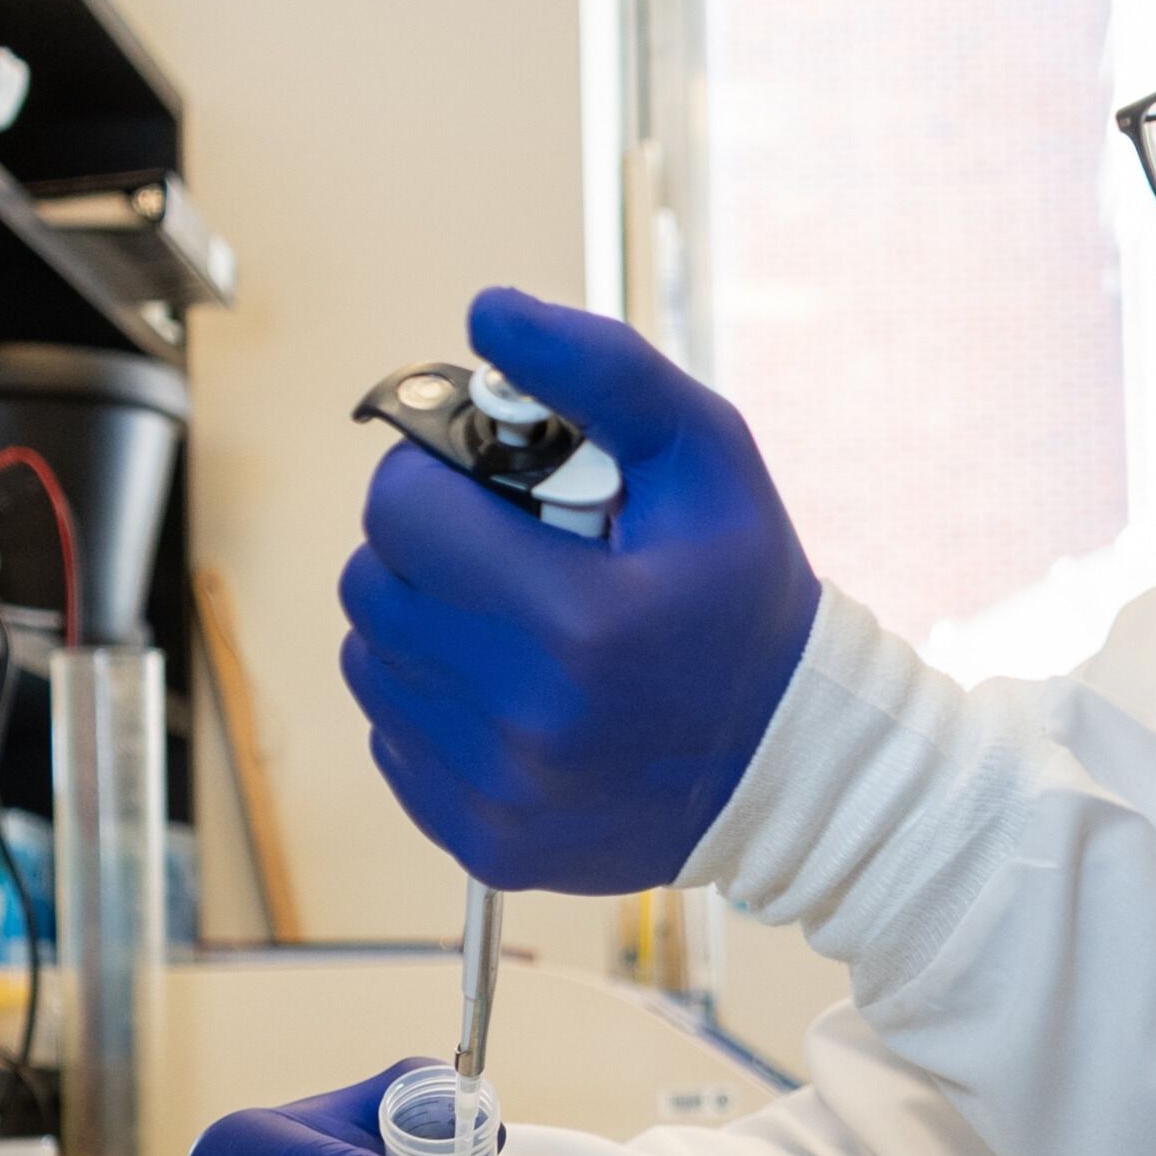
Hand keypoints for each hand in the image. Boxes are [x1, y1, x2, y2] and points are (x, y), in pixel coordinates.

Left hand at [340, 288, 819, 892]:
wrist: (787, 764)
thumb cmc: (743, 599)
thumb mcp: (705, 456)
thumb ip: (600, 369)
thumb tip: (486, 313)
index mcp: (579, 621)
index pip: (400, 510)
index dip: (436, 477)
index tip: (489, 486)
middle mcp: (528, 721)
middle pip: (371, 585)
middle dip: (423, 547)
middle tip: (500, 548)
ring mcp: (499, 793)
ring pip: (368, 660)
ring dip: (419, 619)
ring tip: (505, 614)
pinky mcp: (483, 841)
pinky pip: (391, 735)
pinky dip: (431, 698)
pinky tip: (507, 686)